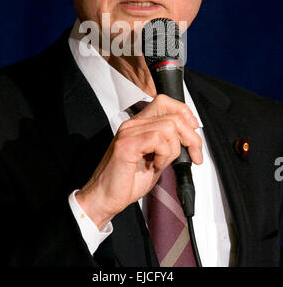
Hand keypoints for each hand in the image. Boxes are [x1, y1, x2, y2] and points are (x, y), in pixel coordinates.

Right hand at [75, 94, 201, 228]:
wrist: (105, 198)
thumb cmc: (127, 181)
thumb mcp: (156, 160)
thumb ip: (169, 145)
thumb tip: (189, 139)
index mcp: (139, 125)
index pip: (165, 102)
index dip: (184, 113)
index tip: (194, 130)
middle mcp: (133, 124)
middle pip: (173, 115)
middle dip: (191, 137)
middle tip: (194, 154)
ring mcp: (129, 133)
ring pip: (168, 127)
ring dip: (173, 149)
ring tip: (162, 162)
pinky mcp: (126, 145)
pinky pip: (157, 139)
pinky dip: (163, 155)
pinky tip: (155, 165)